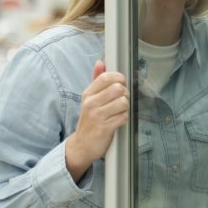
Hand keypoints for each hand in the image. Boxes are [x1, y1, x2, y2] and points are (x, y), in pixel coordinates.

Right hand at [65, 60, 129, 181]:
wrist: (81, 145)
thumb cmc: (89, 120)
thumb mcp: (90, 98)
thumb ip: (96, 80)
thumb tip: (100, 62)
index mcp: (88, 93)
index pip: (107, 77)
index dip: (119, 79)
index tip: (121, 85)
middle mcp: (91, 103)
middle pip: (118, 88)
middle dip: (125, 94)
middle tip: (121, 100)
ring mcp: (97, 116)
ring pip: (123, 102)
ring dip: (126, 108)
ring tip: (119, 111)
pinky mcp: (104, 128)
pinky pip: (123, 117)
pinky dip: (124, 119)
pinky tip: (118, 121)